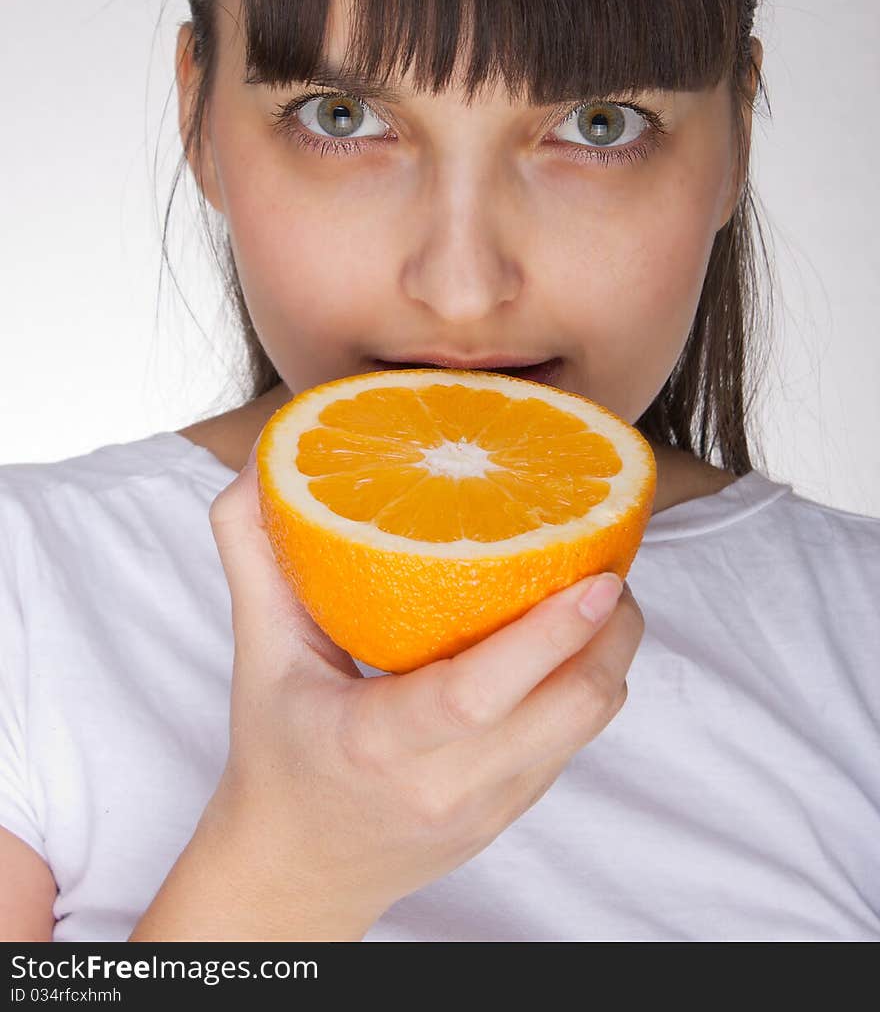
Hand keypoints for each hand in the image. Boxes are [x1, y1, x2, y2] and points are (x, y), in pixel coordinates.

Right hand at [203, 437, 644, 936]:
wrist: (293, 872)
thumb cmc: (275, 753)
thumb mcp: (257, 654)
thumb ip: (253, 553)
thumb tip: (262, 461)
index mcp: (378, 742)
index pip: (477, 695)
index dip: (549, 635)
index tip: (595, 577)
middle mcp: (447, 783)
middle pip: (571, 707)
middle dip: (611, 630)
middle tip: (605, 560)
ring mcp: (490, 805)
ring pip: (589, 723)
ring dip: (610, 651)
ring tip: (598, 588)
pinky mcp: (513, 810)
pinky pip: (575, 738)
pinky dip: (587, 679)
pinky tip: (572, 635)